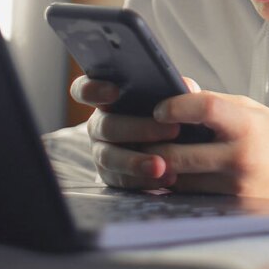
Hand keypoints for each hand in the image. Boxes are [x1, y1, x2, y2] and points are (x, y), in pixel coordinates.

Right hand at [70, 73, 195, 189]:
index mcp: (106, 99)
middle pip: (106, 126)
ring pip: (109, 157)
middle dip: (138, 129)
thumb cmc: (166, 113)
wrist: (173, 145)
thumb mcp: (170, 97)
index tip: (115, 92)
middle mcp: (99, 125)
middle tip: (172, 130)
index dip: (93, 90)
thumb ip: (173, 89)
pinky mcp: (110, 175)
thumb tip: (184, 87)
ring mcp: (101, 151)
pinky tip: (165, 178)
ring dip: (136, 162)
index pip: (84, 90)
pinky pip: (120, 180)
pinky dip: (143, 180)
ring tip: (162, 165)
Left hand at [144, 91, 268, 205]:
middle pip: (177, 154)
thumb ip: (213, 101)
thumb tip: (178, 85)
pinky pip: (192, 199)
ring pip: (179, 180)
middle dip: (152, 146)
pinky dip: (179, 187)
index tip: (161, 109)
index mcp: (248, 125)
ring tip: (151, 157)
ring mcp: (237, 189)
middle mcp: (242, 158)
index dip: (175, 106)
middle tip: (140, 139)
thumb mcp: (253, 111)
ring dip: (161, 170)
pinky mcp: (233, 211)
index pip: (203, 108)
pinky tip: (173, 177)